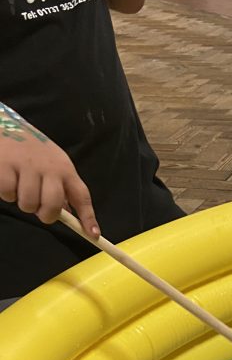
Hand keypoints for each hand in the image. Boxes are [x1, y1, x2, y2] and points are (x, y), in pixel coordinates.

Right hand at [0, 106, 99, 236]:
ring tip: (20, 187)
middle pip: (53, 205)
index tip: (93, 235)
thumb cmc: (32, 150)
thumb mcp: (53, 164)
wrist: (4, 124)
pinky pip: (8, 193)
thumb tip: (68, 215)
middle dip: (46, 214)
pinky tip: (8, 179)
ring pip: (28, 204)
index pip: (81, 196)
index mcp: (64, 168)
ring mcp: (27, 165)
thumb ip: (61, 188)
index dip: (88, 218)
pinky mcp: (5, 164)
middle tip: (38, 207)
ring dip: (23, 203)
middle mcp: (49, 167)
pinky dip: (6, 193)